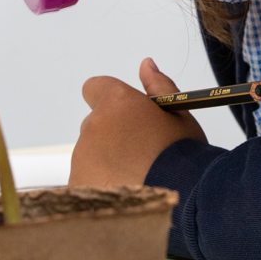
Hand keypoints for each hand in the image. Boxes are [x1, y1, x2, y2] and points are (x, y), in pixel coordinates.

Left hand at [70, 59, 205, 187]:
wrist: (181, 195)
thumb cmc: (182, 154)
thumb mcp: (178, 114)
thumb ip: (158, 86)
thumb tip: (145, 65)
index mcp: (116, 102)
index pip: (94, 88)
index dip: (109, 101)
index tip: (124, 116)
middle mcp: (93, 127)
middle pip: (95, 126)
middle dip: (112, 136)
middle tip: (141, 153)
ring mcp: (82, 158)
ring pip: (90, 155)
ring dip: (107, 162)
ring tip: (137, 177)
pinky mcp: (78, 185)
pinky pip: (86, 179)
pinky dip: (101, 185)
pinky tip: (126, 192)